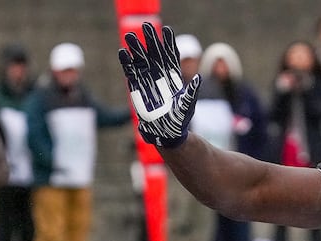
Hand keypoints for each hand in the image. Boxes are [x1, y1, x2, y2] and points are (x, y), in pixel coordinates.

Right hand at [118, 22, 200, 148]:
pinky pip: (131, 73)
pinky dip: (126, 63)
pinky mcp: (137, 89)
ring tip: (130, 36)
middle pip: (155, 54)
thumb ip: (191, 92)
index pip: (171, 56)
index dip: (169, 43)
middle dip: (151, 40)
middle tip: (146, 26)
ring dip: (136, 49)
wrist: (166, 134)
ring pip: (141, 61)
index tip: (167, 30)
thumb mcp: (188, 105)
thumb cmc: (179, 121)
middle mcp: (160, 77)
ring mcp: (147, 81)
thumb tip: (198, 78)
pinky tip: (122, 53)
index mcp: (173, 77)